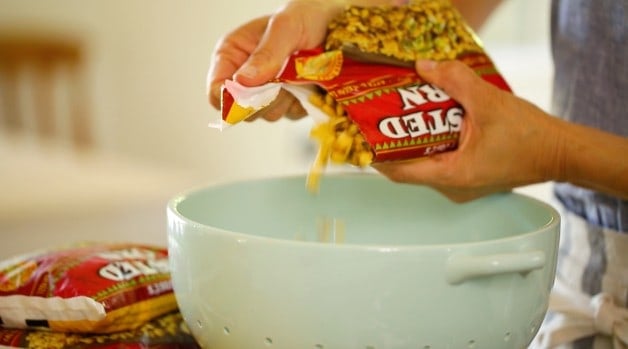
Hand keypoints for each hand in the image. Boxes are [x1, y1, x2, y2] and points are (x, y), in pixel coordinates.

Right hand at [206, 0, 342, 120]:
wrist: (341, 23)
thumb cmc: (308, 15)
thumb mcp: (286, 27)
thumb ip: (266, 54)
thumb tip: (242, 82)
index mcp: (233, 54)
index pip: (216, 92)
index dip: (232, 100)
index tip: (256, 94)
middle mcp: (246, 75)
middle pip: (241, 110)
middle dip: (265, 99)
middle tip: (287, 77)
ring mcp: (268, 91)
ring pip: (267, 115)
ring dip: (288, 100)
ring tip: (302, 74)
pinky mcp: (288, 101)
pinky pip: (290, 116)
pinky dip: (303, 103)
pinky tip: (311, 83)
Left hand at [373, 60, 561, 201]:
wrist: (561, 152)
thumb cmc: (530, 137)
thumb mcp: (488, 102)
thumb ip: (454, 81)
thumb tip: (424, 67)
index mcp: (453, 177)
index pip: (400, 172)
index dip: (377, 156)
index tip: (362, 139)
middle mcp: (453, 188)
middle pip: (410, 167)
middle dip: (394, 144)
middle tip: (381, 120)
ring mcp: (461, 187)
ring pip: (426, 165)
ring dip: (414, 143)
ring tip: (404, 118)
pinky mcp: (470, 180)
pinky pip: (441, 164)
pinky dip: (433, 145)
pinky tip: (433, 124)